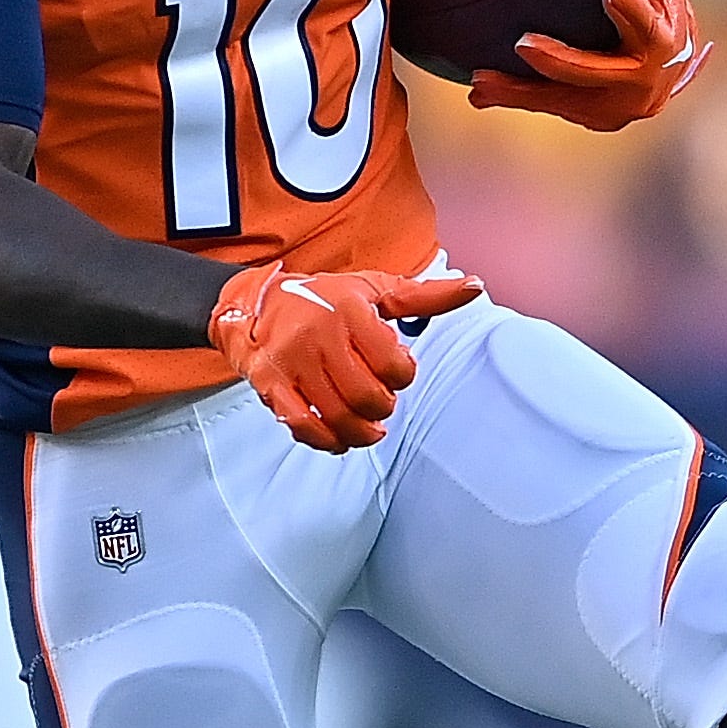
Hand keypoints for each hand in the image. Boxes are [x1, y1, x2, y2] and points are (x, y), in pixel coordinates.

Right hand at [206, 263, 484, 453]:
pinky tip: (337, 439)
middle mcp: (319, 335)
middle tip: (380, 403)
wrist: (251, 301)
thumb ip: (424, 295)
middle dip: (382, 409)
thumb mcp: (373, 289)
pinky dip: (325, 441)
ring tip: (367, 428)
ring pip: (337, 416)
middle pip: (367, 397)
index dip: (402, 377)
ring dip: (360, 433)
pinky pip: (302, 425)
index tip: (394, 372)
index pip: (393, 364)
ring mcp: (291, 362)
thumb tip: (475, 286)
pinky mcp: (269, 383)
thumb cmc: (322, 298)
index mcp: (349, 310)